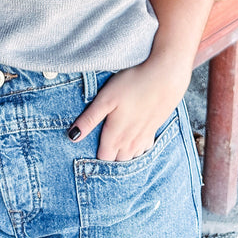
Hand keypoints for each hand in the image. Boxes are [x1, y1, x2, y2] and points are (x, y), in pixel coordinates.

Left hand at [67, 58, 189, 160]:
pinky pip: (143, 149)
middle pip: (116, 161)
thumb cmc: (132, 84)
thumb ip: (89, 119)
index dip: (94, 154)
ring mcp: (144, 138)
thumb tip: (72, 137)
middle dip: (108, 156)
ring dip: (122, 154)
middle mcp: (130, 142)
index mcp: (116, 136)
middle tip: (99, 142)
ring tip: (114, 142)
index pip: (102, 158)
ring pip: (130, 157)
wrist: (165, 76)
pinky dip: (136, 148)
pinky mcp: (154, 131)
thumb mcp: (105, 98)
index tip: (87, 146)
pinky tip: (132, 137)